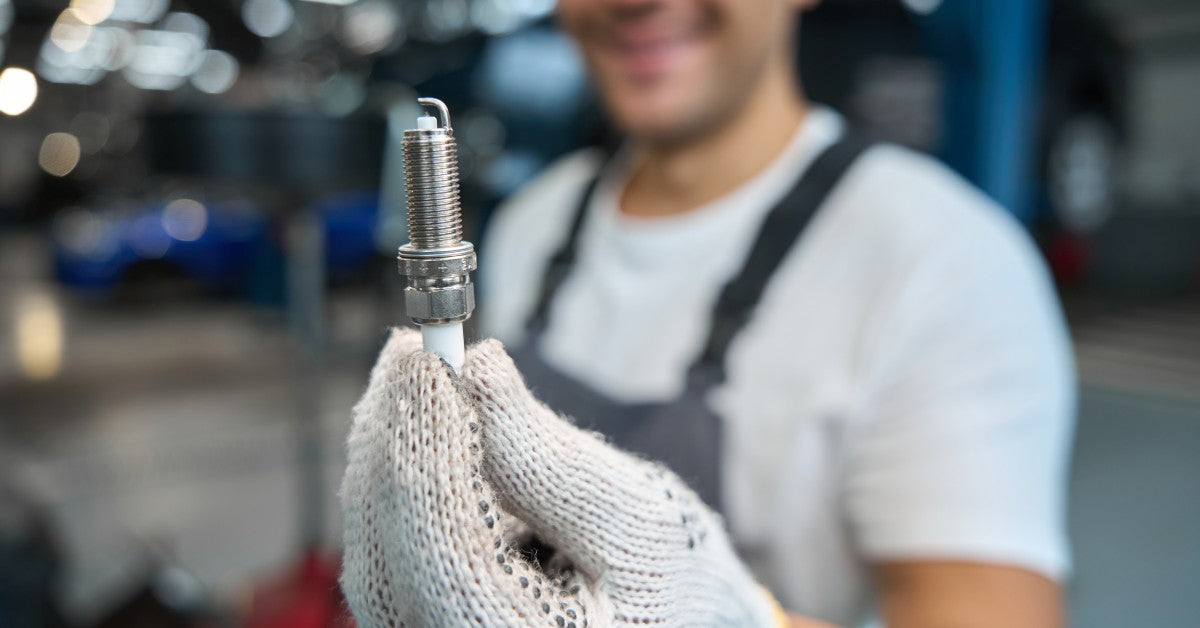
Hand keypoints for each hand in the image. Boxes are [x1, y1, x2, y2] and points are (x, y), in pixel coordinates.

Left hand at [339, 328, 783, 626]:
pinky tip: (417, 418)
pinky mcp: (412, 619)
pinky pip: (379, 550)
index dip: (431, 453)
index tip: (431, 365)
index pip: (449, 556)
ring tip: (416, 370)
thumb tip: (479, 371)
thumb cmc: (661, 578)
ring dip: (387, 451)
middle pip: (388, 556)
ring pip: (372, 550)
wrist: (664, 620)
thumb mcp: (636, 519)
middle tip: (411, 351)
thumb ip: (551, 460)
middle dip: (397, 441)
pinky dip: (393, 477)